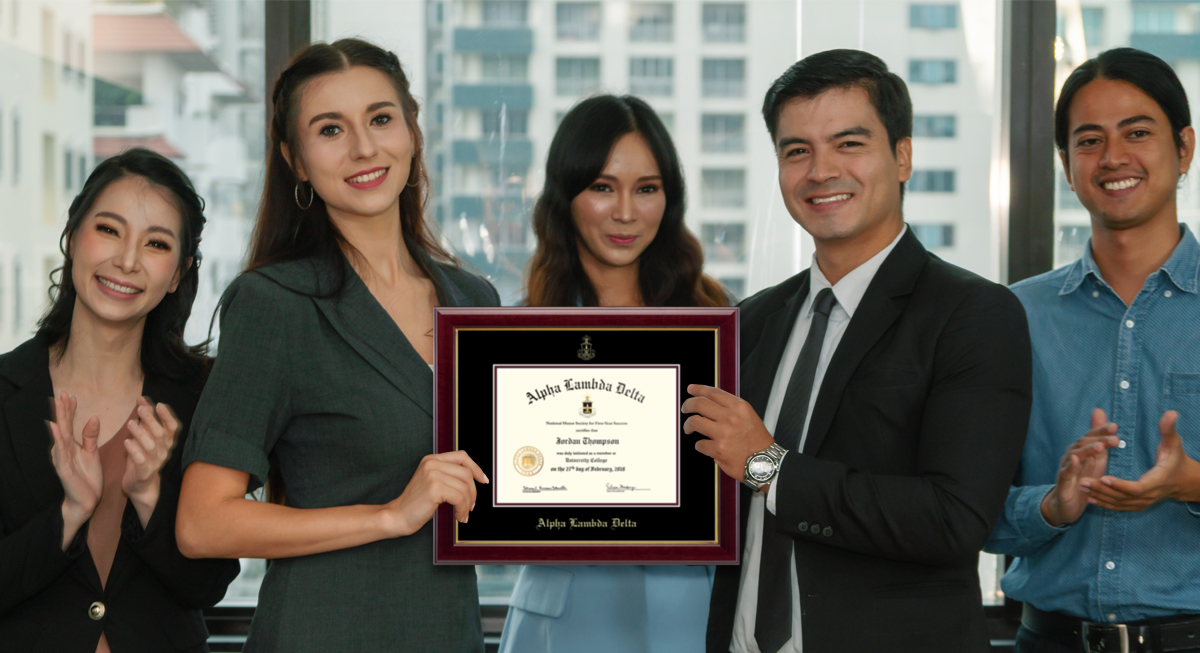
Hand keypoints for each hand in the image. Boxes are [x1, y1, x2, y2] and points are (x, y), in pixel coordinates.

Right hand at [47, 392, 102, 547]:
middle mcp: (64, 450)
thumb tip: (94, 417)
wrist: (87, 501)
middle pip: (63, 426)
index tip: (71, 394)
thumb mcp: (92, 453)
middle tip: (61, 393)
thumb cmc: (87, 477)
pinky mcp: (64, 469)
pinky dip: (58, 440)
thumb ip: (91, 436)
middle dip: (62, 410)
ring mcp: (62, 459)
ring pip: (60, 436)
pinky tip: (56, 429)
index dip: (70, 410)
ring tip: (57, 405)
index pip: (70, 424)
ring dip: (59, 420)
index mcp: (72, 446)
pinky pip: (61, 453)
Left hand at [122, 398, 180, 523]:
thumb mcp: (144, 437)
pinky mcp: (144, 472)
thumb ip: (144, 420)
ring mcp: (155, 462)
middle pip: (161, 434)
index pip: (172, 427)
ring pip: (151, 446)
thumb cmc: (142, 456)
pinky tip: (127, 442)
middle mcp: (163, 451)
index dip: (167, 416)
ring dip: (141, 434)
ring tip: (130, 424)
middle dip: (152, 421)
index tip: (159, 404)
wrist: (140, 485)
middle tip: (141, 410)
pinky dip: (134, 451)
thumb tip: (142, 400)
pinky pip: (141, 461)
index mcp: (166, 442)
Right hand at [382, 451, 488, 536]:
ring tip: (463, 514)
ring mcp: (432, 474)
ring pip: (465, 487)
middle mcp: (432, 463)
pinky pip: (460, 498)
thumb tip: (475, 479)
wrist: (397, 516)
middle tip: (471, 506)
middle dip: (473, 492)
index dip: (476, 468)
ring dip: (468, 504)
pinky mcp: (434, 488)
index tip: (483, 480)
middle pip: (466, 473)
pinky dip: (463, 509)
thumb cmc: (416, 503)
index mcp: (431, 459)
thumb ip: (448, 476)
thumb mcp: (432, 482)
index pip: (462, 456)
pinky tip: (458, 516)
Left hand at [681, 384, 773, 482]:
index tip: (691, 389)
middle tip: (685, 409)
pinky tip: (704, 446)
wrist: (766, 462)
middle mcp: (730, 417)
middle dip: (688, 405)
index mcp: (739, 407)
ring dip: (688, 425)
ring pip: (694, 422)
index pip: (713, 392)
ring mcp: (723, 433)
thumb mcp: (749, 416)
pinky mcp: (718, 449)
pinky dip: (699, 446)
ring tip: (689, 429)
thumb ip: (731, 408)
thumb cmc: (758, 441)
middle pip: (699, 404)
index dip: (698, 389)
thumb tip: (710, 403)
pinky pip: (699, 444)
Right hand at [1040, 408, 1118, 525]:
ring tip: (1100, 447)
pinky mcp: (1063, 482)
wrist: (1067, 503)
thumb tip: (1100, 412)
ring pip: (1075, 455)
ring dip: (1087, 450)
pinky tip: (1076, 460)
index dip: (1102, 430)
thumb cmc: (1083, 479)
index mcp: (1082, 450)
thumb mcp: (1095, 458)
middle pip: (1083, 443)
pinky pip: (1065, 472)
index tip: (1116, 427)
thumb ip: (1100, 439)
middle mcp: (1072, 456)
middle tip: (1115, 438)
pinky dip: (1070, 466)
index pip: (1091, 436)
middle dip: (1099, 439)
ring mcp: (1066, 468)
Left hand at [1082, 411, 1199, 510]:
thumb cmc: (1177, 459)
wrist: (1183, 480)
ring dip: (1099, 496)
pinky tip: (1089, 497)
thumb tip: (1171, 413)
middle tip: (1082, 480)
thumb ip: (1168, 429)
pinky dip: (1104, 503)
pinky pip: (1119, 506)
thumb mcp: (1174, 443)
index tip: (1102, 477)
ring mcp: (1143, 502)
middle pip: (1122, 497)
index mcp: (1157, 481)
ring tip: (1080, 486)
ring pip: (1118, 503)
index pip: (1136, 487)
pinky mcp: (1137, 504)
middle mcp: (1149, 496)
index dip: (1119, 484)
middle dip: (1101, 489)